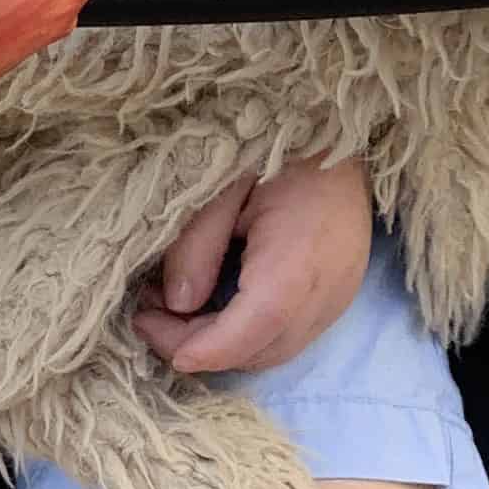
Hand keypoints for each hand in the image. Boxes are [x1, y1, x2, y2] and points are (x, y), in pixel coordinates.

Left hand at [133, 157, 372, 378]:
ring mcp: (339, 298)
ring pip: (275, 351)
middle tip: (148, 315)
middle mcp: (327, 292)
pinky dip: (249, 335)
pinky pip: (291, 335)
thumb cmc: (278, 152)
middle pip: (260, 350)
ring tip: (175, 311)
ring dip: (225, 344)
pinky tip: (216, 307)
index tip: (150, 331)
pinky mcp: (339, 296)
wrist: (339, 138)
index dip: (202, 347)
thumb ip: (197, 244)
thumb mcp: (223, 186)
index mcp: (297, 262)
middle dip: (201, 346)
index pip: (250, 330)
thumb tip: (177, 303)